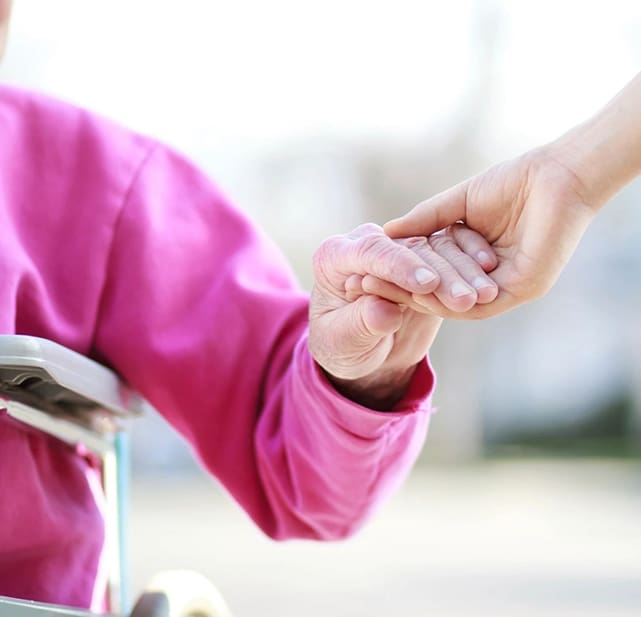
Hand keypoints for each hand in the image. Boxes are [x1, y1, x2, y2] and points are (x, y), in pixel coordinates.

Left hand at [308, 223, 495, 408]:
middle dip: (440, 273)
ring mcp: (400, 251)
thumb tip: (384, 312)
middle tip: (466, 298)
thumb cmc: (341, 346)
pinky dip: (471, 270)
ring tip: (486, 296)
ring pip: (436, 251)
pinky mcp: (425, 263)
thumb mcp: (343, 340)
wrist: (357, 351)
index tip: (426, 284)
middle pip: (410, 249)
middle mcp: (369, 245)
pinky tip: (490, 285)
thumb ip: (361, 323)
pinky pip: (452, 259)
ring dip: (463, 273)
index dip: (400, 267)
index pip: (372, 252)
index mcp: (337, 255)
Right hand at [384, 146, 597, 318]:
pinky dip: (448, 299)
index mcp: (475, 262)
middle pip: (440, 292)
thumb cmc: (512, 182)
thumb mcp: (456, 204)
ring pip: (456, 302)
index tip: (366, 273)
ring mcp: (506, 287)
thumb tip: (385, 233)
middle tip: (367, 288)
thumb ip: (424, 221)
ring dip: (421, 297)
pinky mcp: (521, 288)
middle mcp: (488, 279)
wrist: (555, 174)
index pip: (432, 276)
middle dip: (403, 291)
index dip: (400, 276)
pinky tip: (421, 290)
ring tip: (387, 290)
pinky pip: (479, 303)